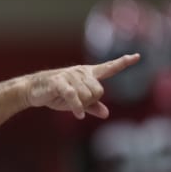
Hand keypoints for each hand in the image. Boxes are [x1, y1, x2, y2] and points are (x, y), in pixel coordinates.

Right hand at [25, 53, 139, 118]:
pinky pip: (74, 97)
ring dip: (81, 105)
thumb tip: (106, 114)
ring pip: (88, 96)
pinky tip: (78, 115)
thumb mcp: (76, 101)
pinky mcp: (60, 82)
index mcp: (87, 74)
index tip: (137, 56)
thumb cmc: (55, 94)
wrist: (33, 90)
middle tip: (77, 103)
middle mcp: (80, 72)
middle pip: (99, 91)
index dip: (123, 62)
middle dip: (90, 101)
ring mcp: (70, 76)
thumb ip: (92, 106)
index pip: (108, 68)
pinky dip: (77, 108)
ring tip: (69, 103)